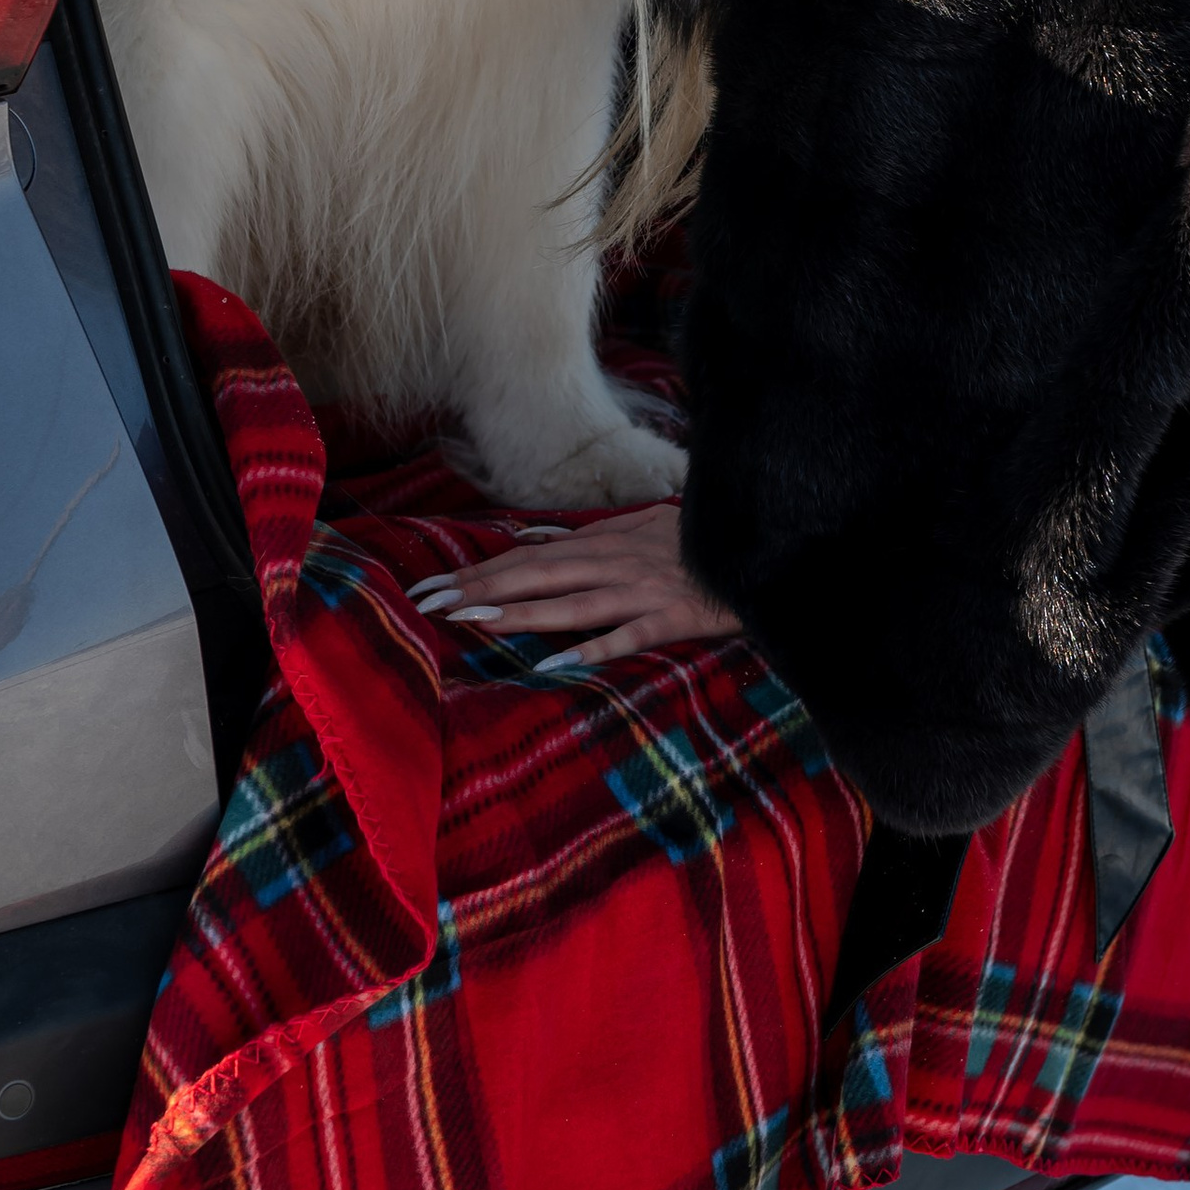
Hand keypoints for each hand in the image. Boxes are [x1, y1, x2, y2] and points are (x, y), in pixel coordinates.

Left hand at [413, 502, 737, 668]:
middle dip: (480, 588)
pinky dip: (591, 649)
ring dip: (521, 612)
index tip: (435, 587)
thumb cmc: (700, 540)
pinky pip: (626, 636)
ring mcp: (642, 591)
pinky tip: (554, 665)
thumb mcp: (644, 524)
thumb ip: (591, 534)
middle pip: (538, 576)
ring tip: (472, 620)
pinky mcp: (672, 618)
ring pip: (571, 604)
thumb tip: (535, 537)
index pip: (531, 556)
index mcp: (608, 541)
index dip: (481, 571)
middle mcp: (617, 562)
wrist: (761, 551)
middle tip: (427, 603)